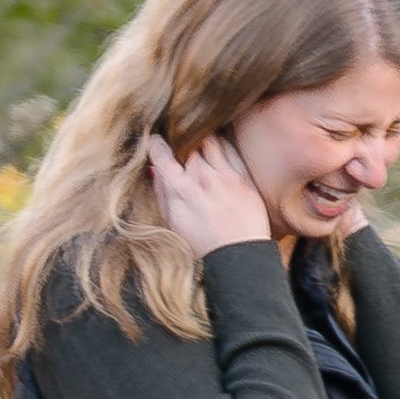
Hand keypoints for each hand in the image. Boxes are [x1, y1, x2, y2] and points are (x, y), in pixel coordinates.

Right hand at [147, 130, 273, 256]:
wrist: (237, 257)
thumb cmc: (201, 244)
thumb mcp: (172, 221)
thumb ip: (162, 192)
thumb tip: (155, 170)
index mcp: (180, 189)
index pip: (161, 154)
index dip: (157, 144)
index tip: (158, 142)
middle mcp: (202, 178)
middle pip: (187, 143)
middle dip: (182, 142)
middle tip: (182, 146)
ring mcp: (225, 177)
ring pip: (210, 141)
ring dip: (202, 140)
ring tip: (201, 147)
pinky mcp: (244, 179)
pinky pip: (231, 150)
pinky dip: (222, 146)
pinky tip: (219, 152)